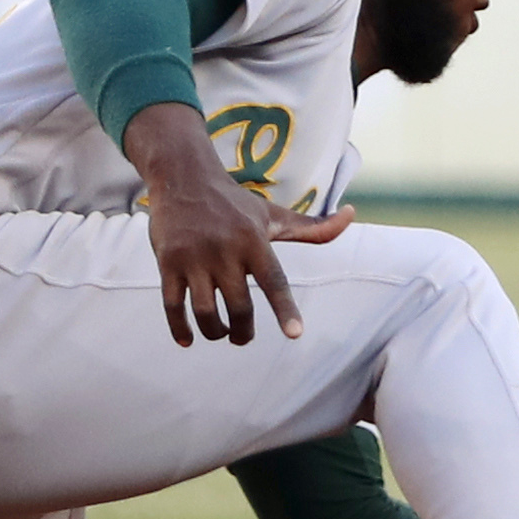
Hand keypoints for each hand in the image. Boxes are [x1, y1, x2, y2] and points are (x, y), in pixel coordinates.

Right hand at [121, 101, 354, 346]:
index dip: (285, 309)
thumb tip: (351, 215)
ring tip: (222, 334)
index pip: (274, 281)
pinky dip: (179, 328)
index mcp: (254, 241)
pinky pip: (173, 304)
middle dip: (243, 332)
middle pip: (239, 307)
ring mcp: (194, 257)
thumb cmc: (235, 203)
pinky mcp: (168, 262)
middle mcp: (225, 250)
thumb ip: (312, 226)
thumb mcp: (273, 214)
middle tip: (242, 337)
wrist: (184, 177)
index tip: (295, 334)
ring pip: (205, 311)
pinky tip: (188, 340)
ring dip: (215, 332)